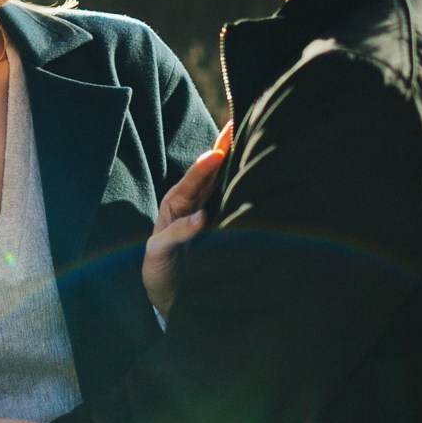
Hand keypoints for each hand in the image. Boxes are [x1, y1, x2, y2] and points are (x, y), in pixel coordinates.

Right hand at [143, 121, 233, 319]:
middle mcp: (180, 210)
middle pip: (197, 176)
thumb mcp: (214, 239)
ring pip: (182, 196)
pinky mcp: (157, 249)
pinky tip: (200, 219)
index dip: (224, 148)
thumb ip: (229, 217)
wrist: (169, 297)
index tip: (240, 125)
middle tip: (230, 130)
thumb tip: (264, 197)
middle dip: (214, 153)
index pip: (211, 173)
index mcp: (194, 204)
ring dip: (198, 177)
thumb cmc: (195, 264)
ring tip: (215, 158)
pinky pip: (171, 237)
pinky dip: (185, 228)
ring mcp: (167, 227)